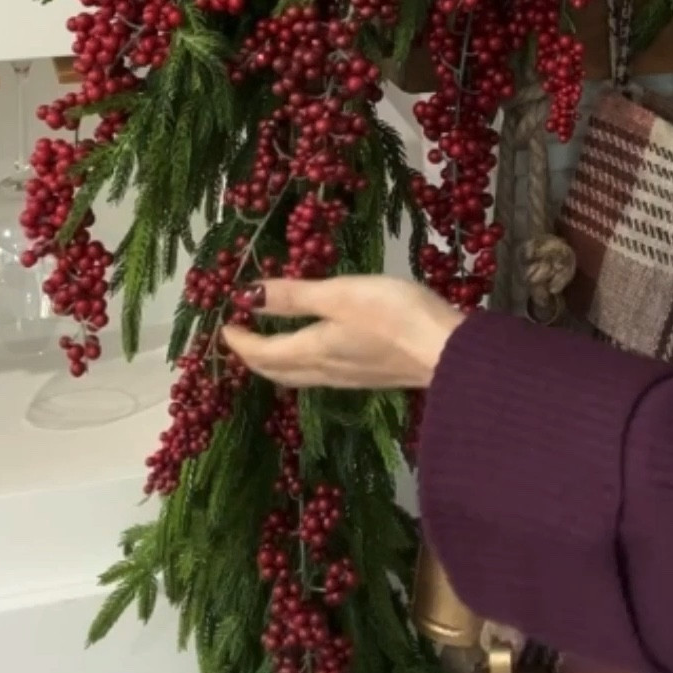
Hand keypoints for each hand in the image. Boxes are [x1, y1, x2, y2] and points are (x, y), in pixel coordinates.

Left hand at [222, 276, 462, 390]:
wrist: (448, 353)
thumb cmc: (394, 316)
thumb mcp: (340, 294)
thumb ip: (294, 296)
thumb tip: (247, 296)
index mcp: (311, 350)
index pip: (262, 353)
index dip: (239, 341)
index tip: (224, 325)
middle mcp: (324, 371)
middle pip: (276, 370)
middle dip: (252, 356)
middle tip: (238, 337)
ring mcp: (347, 378)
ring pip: (297, 375)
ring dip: (275, 363)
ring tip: (266, 344)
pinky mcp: (368, 376)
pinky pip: (319, 375)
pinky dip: (300, 364)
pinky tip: (312, 352)